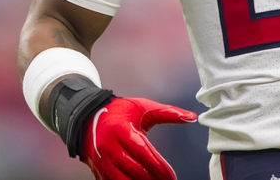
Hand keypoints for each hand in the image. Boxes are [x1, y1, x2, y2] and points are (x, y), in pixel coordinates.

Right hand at [81, 96, 196, 179]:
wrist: (87, 116)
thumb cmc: (119, 111)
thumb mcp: (143, 107)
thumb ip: (168, 113)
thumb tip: (191, 117)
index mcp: (121, 130)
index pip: (144, 153)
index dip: (160, 167)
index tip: (171, 176)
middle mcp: (109, 147)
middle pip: (135, 170)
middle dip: (153, 179)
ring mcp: (101, 160)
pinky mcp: (97, 169)